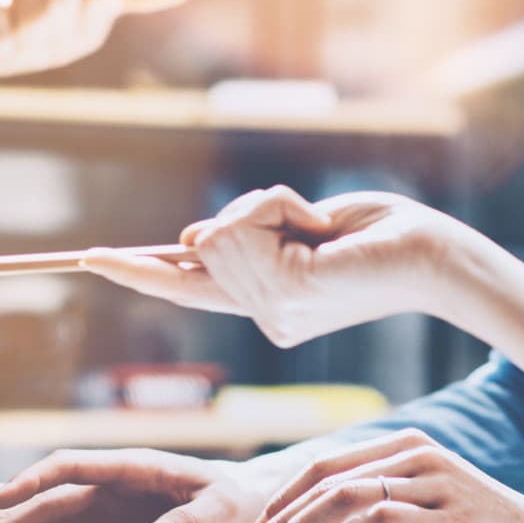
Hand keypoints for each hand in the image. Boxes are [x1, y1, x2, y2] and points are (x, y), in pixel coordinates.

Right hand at [0, 448, 272, 522]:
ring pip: (48, 512)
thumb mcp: (221, 507)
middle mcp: (111, 483)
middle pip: (50, 494)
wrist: (246, 502)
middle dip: (8, 513)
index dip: (34, 480)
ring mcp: (106, 505)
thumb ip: (187, 522)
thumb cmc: (235, 497)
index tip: (3, 498)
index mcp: (133, 467)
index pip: (72, 465)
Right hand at [84, 186, 479, 347]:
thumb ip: (245, 236)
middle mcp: (262, 317)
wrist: (434, 257)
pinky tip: (317, 227)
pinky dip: (277, 205)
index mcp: (265, 303)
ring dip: (267, 206)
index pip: (185, 288)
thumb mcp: (300, 227)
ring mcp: (269, 312)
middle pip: (202, 244)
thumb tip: (190, 238)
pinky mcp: (282, 293)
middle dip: (250, 212)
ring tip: (319, 227)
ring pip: (216, 233)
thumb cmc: (378, 236)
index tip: (89, 258)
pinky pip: (242, 225)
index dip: (136, 270)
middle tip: (310, 223)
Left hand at [238, 429, 523, 522]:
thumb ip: (380, 504)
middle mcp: (415, 454)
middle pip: (324, 478)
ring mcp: (432, 481)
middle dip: (277, 516)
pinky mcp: (447, 515)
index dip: (283, 496)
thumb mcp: (425, 506)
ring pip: (342, 497)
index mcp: (405, 446)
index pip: (325, 464)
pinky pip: (380, 521)